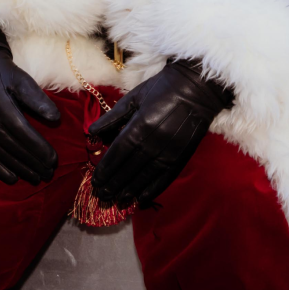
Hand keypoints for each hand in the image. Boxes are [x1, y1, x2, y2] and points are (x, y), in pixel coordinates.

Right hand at [0, 19, 61, 184]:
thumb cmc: (1, 72)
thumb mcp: (21, 79)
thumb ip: (38, 99)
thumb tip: (56, 118)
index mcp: (0, 104)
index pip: (22, 131)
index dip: (38, 147)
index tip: (54, 158)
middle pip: (12, 146)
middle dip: (32, 161)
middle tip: (49, 172)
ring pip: (0, 153)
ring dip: (19, 167)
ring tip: (36, 177)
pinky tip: (12, 178)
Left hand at [88, 58, 232, 206]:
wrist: (197, 88)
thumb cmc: (161, 88)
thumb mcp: (133, 98)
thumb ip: (112, 118)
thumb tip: (92, 134)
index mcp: (140, 125)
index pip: (118, 153)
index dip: (106, 169)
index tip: (95, 181)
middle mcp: (153, 142)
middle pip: (129, 168)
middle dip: (114, 183)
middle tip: (102, 195)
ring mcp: (169, 151)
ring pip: (145, 176)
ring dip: (130, 190)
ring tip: (117, 201)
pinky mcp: (182, 156)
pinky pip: (165, 178)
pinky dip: (152, 190)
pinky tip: (141, 199)